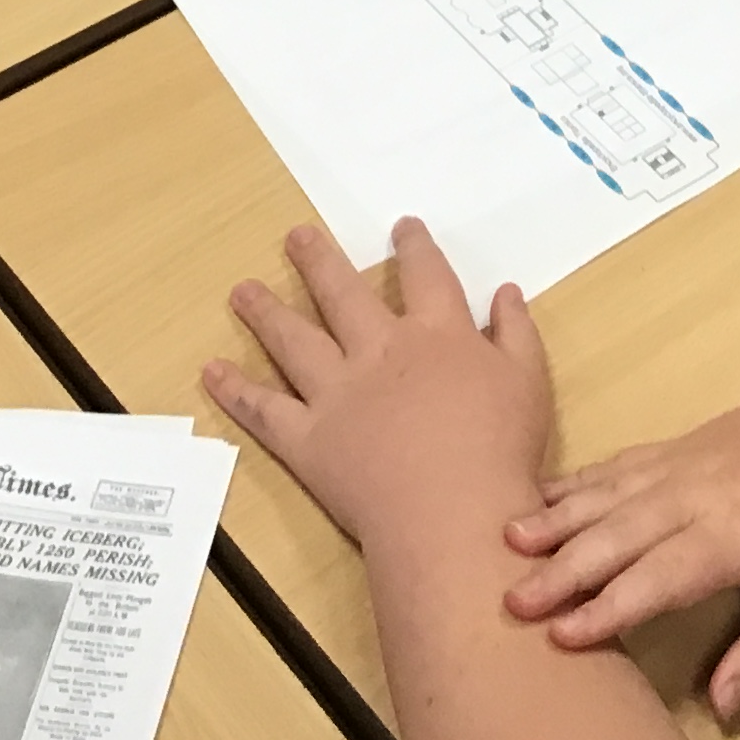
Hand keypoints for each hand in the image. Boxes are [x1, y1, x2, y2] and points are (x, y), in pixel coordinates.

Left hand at [206, 221, 552, 549]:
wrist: (452, 512)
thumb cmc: (500, 450)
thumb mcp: (528, 383)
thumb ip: (516, 332)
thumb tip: (506, 290)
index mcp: (437, 334)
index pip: (425, 275)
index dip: (414, 247)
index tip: (402, 227)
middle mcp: (379, 350)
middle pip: (343, 293)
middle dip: (319, 260)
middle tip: (296, 236)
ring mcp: (338, 392)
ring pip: (294, 340)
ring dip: (266, 311)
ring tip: (242, 290)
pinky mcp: (309, 438)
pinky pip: (265, 410)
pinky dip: (236, 390)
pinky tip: (212, 371)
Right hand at [505, 373, 739, 721]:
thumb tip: (722, 706)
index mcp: (732, 534)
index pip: (659, 578)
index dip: (609, 608)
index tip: (562, 635)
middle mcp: (695, 494)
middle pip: (618, 534)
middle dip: (562, 568)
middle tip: (510, 598)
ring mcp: (683, 462)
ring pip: (608, 493)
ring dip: (557, 518)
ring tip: (506, 540)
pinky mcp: (679, 444)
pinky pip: (618, 463)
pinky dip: (576, 481)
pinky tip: (542, 495)